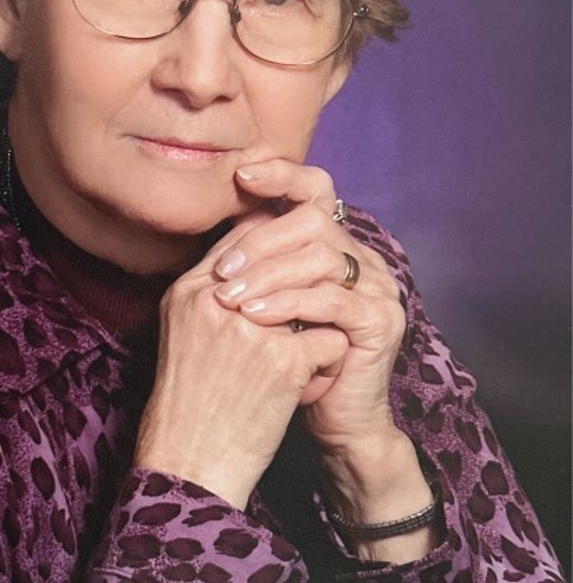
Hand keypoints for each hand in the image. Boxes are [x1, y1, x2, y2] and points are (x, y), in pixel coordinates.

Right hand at [133, 205, 350, 510]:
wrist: (188, 465)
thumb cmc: (189, 403)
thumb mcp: (184, 334)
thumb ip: (215, 295)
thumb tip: (262, 259)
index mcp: (190, 291)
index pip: (245, 240)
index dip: (278, 248)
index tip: (297, 266)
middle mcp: (217, 301)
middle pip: (284, 260)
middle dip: (306, 281)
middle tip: (315, 307)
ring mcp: (250, 328)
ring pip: (315, 296)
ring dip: (319, 321)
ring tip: (312, 347)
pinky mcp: (281, 361)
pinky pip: (330, 340)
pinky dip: (328, 364)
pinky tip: (313, 384)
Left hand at [212, 158, 405, 456]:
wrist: (334, 422)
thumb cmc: (291, 360)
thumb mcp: (268, 302)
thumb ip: (255, 262)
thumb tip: (216, 219)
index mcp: (337, 244)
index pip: (316, 190)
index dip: (283, 175)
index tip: (241, 175)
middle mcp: (363, 258)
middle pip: (314, 220)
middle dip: (262, 240)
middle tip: (222, 270)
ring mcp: (378, 287)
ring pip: (321, 257)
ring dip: (269, 274)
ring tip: (230, 296)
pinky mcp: (381, 321)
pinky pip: (332, 300)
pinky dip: (289, 304)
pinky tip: (254, 316)